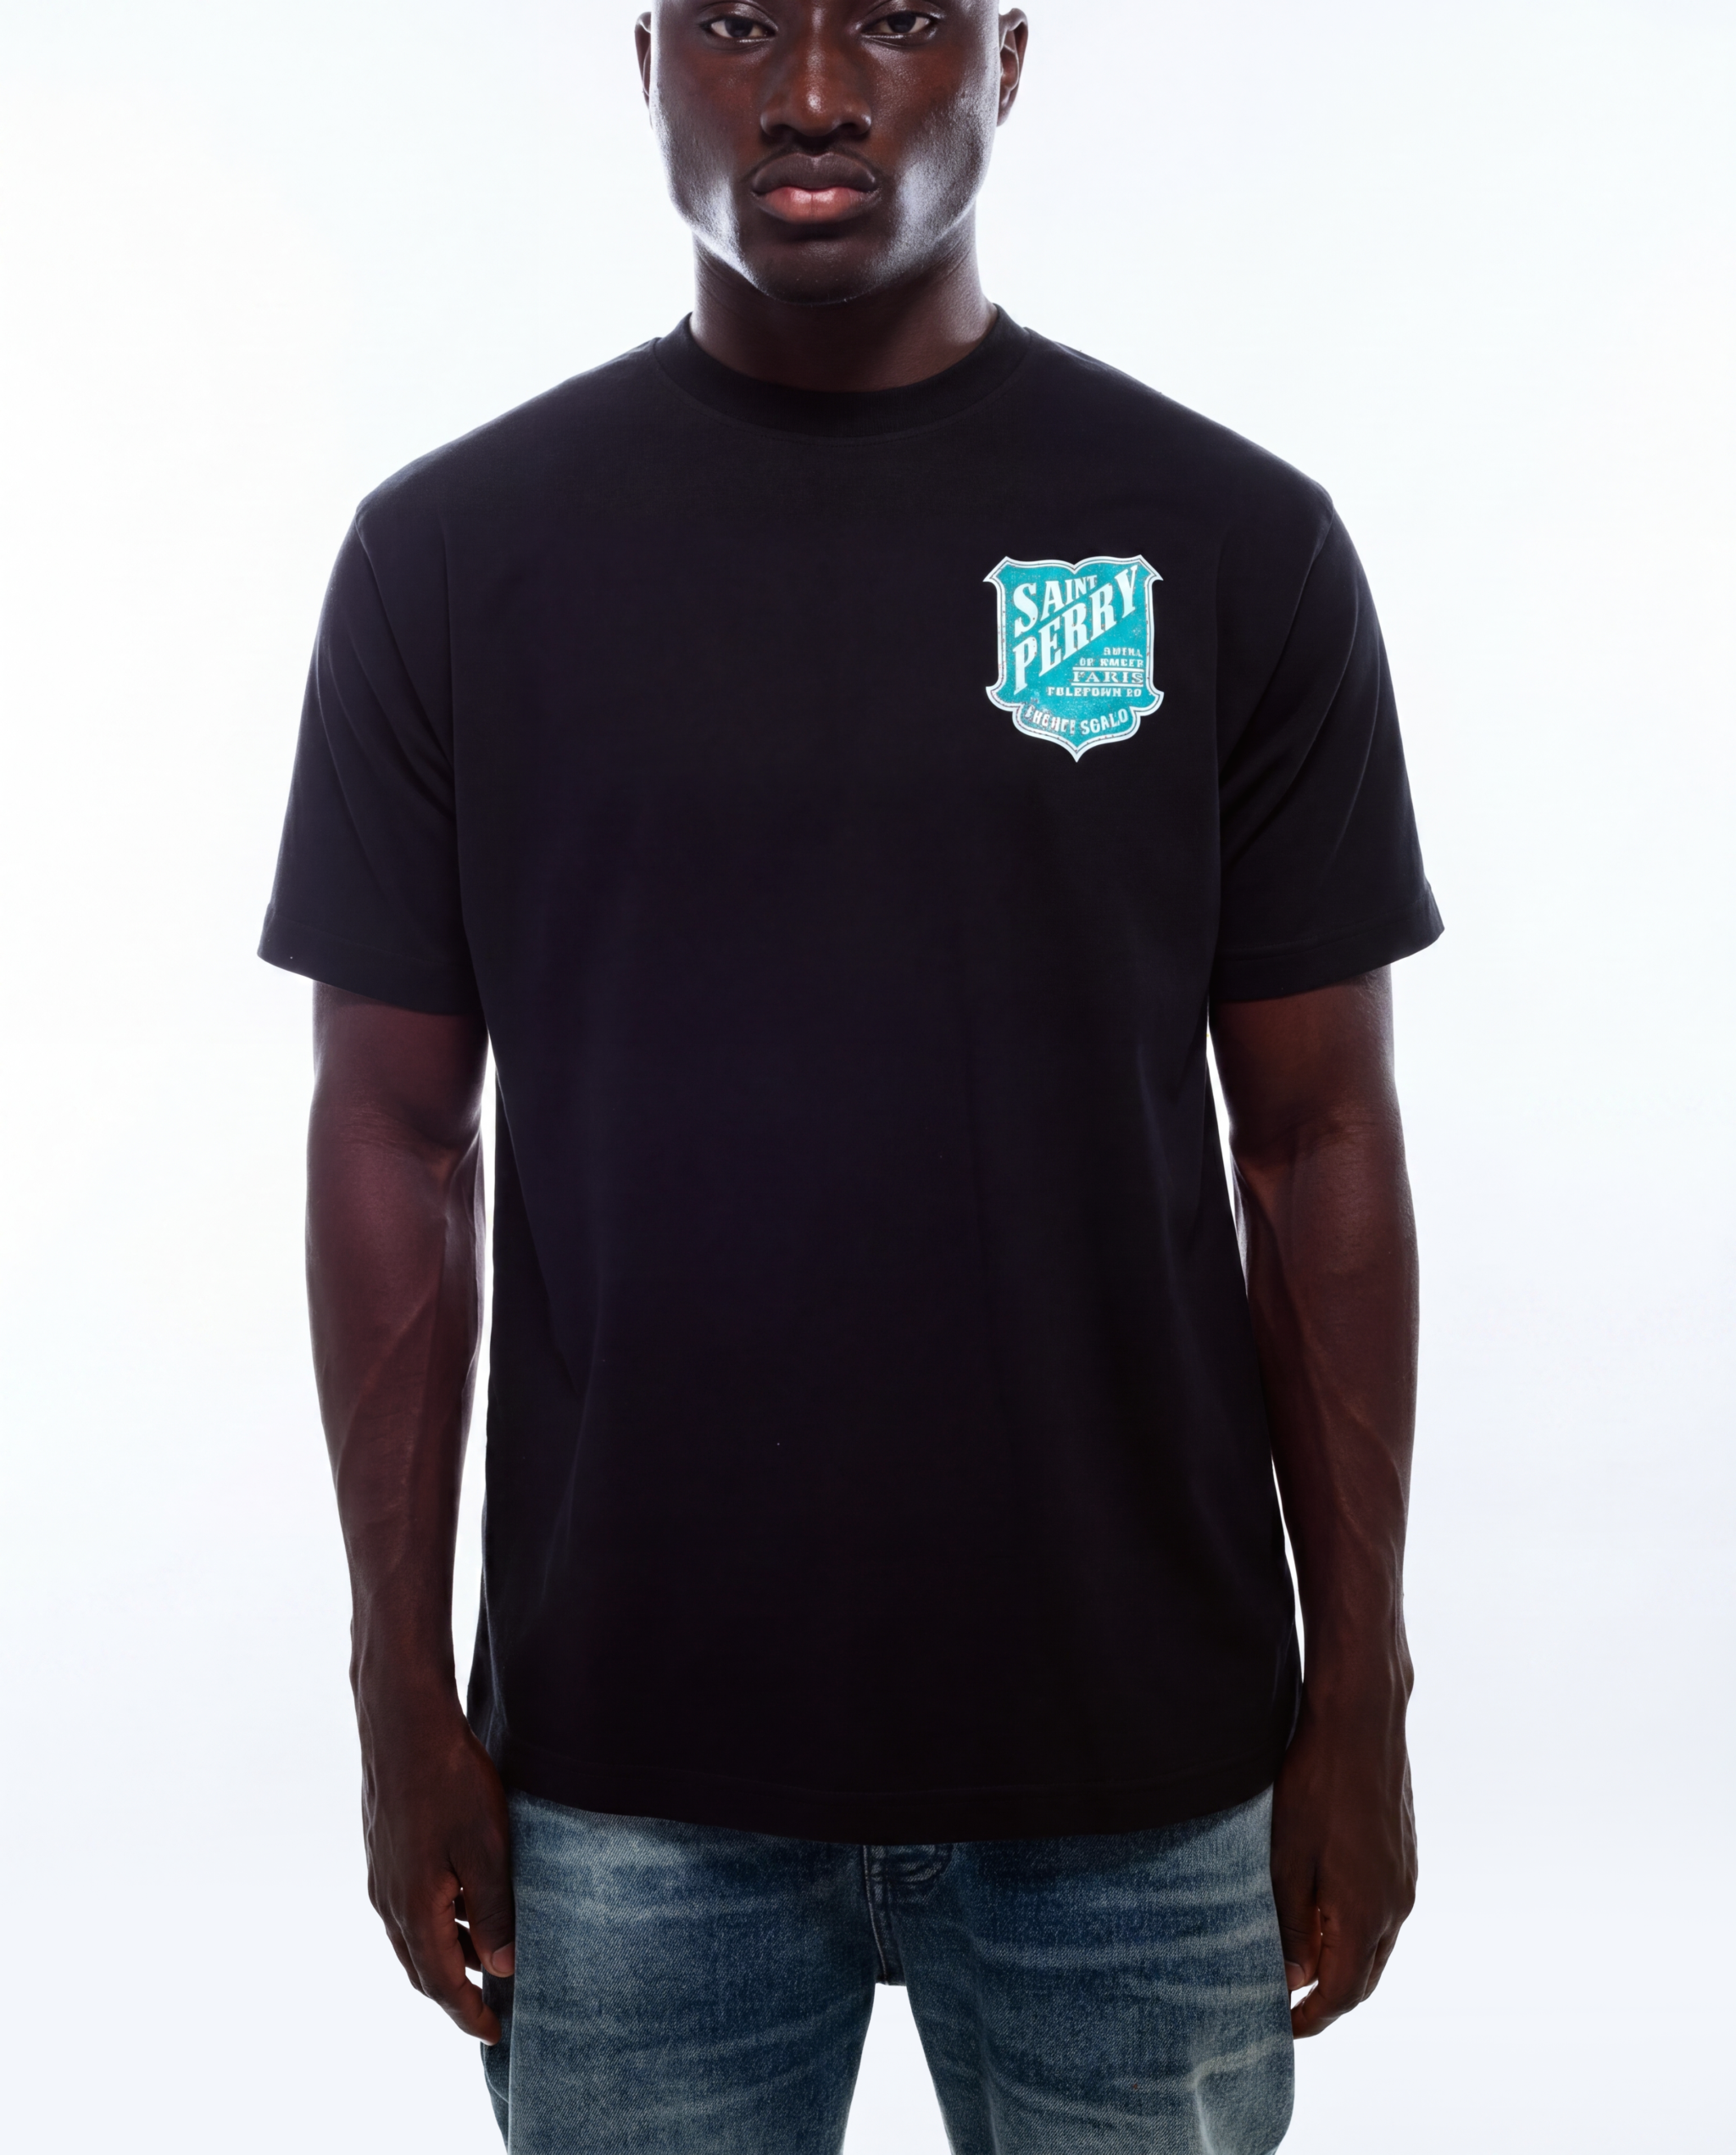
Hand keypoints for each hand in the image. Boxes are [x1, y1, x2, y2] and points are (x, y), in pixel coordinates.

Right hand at [359, 1696, 515, 2043]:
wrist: (404, 1726)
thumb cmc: (450, 1784)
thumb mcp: (487, 1850)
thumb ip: (494, 1912)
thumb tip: (502, 1967)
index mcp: (413, 1908)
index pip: (440, 1982)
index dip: (467, 2013)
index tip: (493, 2034)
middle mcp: (389, 1900)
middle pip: (422, 1966)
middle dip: (455, 1992)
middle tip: (488, 2009)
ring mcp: (383, 1875)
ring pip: (415, 1935)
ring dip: (448, 1954)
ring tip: (488, 1958)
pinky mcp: (386, 1852)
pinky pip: (410, 1906)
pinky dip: (438, 1922)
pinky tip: (466, 1905)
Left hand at [1270, 1685, 1416, 2037]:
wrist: (1361, 1723)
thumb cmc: (1316, 1786)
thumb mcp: (1287, 1858)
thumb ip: (1293, 1924)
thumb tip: (1294, 1980)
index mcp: (1366, 1915)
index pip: (1343, 1993)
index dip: (1312, 2017)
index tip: (1283, 2027)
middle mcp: (1396, 1906)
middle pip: (1365, 1975)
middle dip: (1329, 1997)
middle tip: (1289, 2004)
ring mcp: (1406, 1879)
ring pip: (1377, 1944)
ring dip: (1345, 1962)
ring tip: (1302, 1964)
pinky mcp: (1404, 1854)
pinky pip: (1384, 1912)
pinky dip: (1357, 1929)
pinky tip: (1326, 1914)